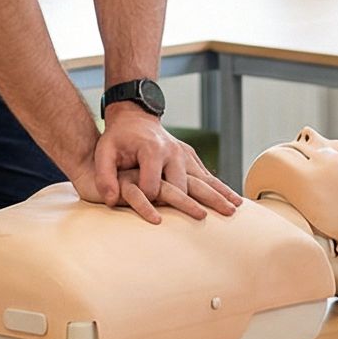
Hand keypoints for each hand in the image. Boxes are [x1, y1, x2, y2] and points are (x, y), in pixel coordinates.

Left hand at [70, 114, 234, 222]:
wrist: (135, 118)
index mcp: (152, 151)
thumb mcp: (104, 152)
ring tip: (232, 210)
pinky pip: (207, 175)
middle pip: (184, 185)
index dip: (148, 198)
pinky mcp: (190, 157)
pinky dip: (220, 188)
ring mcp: (184, 154)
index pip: (153, 185)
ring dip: (218, 195)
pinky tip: (233, 200)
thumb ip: (105, 176)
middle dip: (193, 203)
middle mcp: (173, 152)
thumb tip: (111, 201)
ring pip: (203, 179)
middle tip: (202, 219)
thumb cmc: (118, 138)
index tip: (145, 206)